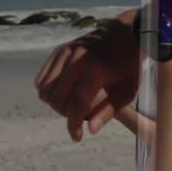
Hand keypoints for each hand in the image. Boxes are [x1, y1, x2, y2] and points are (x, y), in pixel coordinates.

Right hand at [35, 21, 140, 141]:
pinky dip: (48, 90)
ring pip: (45, 89)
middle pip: (57, 98)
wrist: (125, 33)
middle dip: (64, 114)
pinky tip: (63, 93)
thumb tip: (90, 130)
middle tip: (78, 116)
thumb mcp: (128, 90)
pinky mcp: (59, 50)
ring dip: (55, 103)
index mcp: (97, 69)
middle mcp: (78, 59)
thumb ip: (109, 110)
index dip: (73, 124)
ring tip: (71, 105)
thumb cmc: (129, 66)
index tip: (76, 137)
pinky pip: (42, 78)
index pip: (77, 103)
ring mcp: (66, 52)